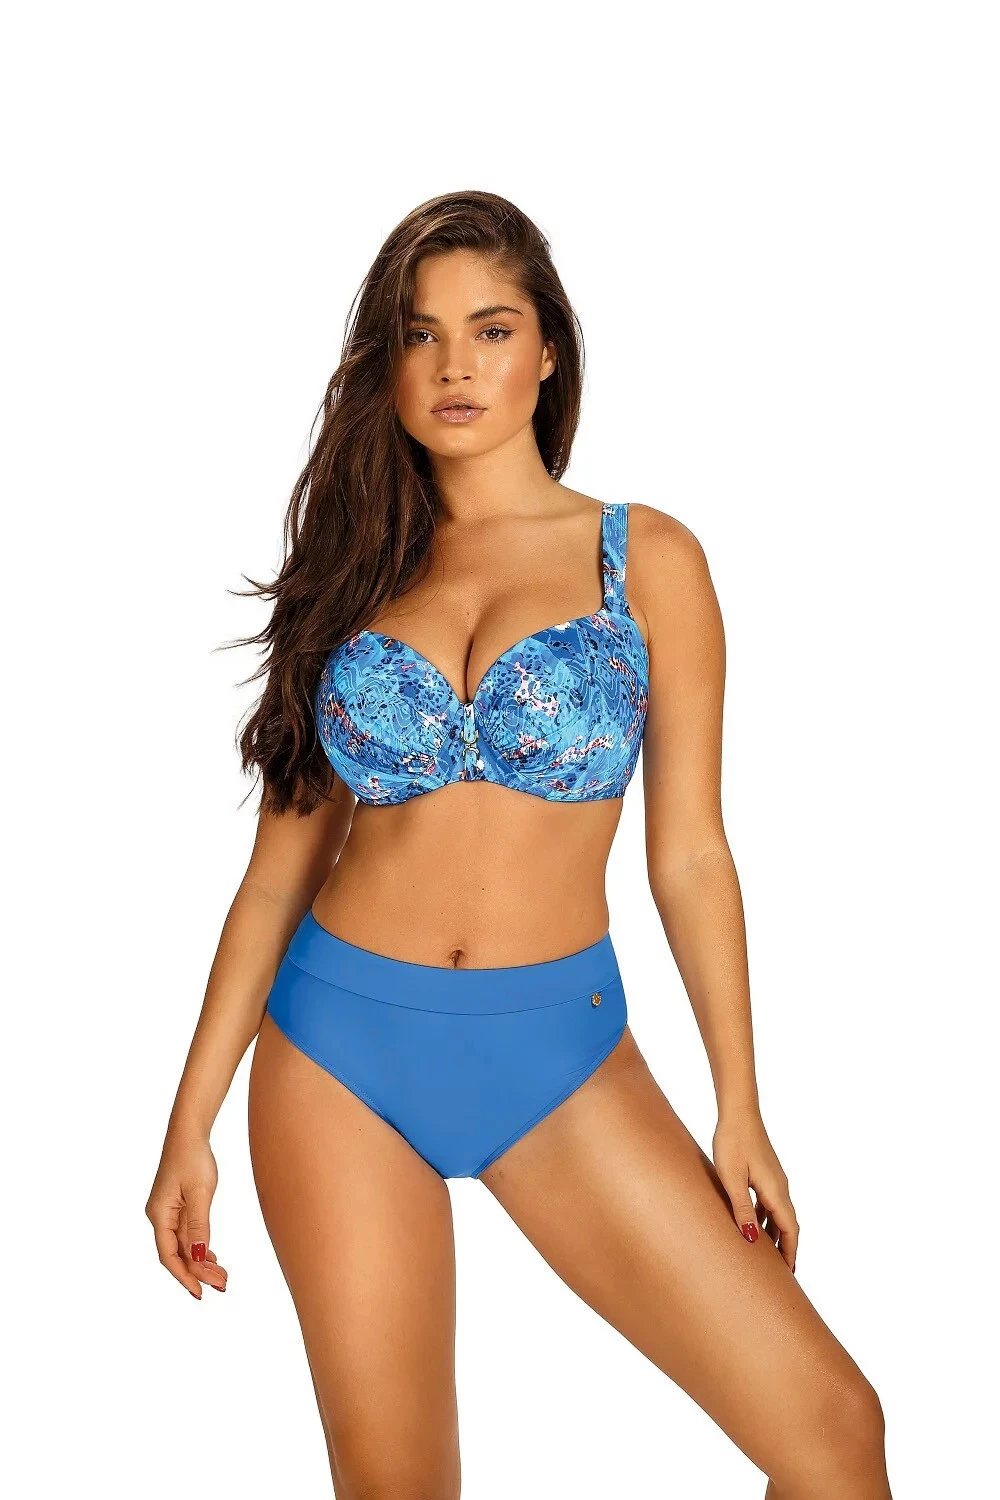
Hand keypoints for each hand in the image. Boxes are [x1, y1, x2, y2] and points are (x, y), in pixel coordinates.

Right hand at [145, 1134, 228, 1298]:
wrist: (189, 1133)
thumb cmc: (192, 1158)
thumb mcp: (200, 1192)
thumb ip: (199, 1226)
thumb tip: (199, 1257)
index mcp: (159, 1215)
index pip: (169, 1256)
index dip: (184, 1276)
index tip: (200, 1293)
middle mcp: (160, 1217)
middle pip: (178, 1254)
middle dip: (198, 1272)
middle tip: (223, 1285)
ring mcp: (169, 1212)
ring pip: (185, 1245)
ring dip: (201, 1261)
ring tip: (222, 1276)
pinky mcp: (178, 1207)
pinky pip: (188, 1234)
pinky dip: (200, 1247)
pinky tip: (212, 1256)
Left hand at [713, 1108, 798, 1273]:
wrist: (737, 1113)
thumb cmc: (732, 1143)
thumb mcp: (732, 1179)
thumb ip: (741, 1209)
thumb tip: (752, 1241)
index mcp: (775, 1191)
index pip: (789, 1230)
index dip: (790, 1252)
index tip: (789, 1275)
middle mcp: (780, 1187)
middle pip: (788, 1224)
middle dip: (785, 1248)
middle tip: (780, 1273)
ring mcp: (774, 1179)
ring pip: (779, 1214)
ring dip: (775, 1234)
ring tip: (765, 1255)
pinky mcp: (765, 1173)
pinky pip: (770, 1203)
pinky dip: (766, 1218)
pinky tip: (753, 1223)